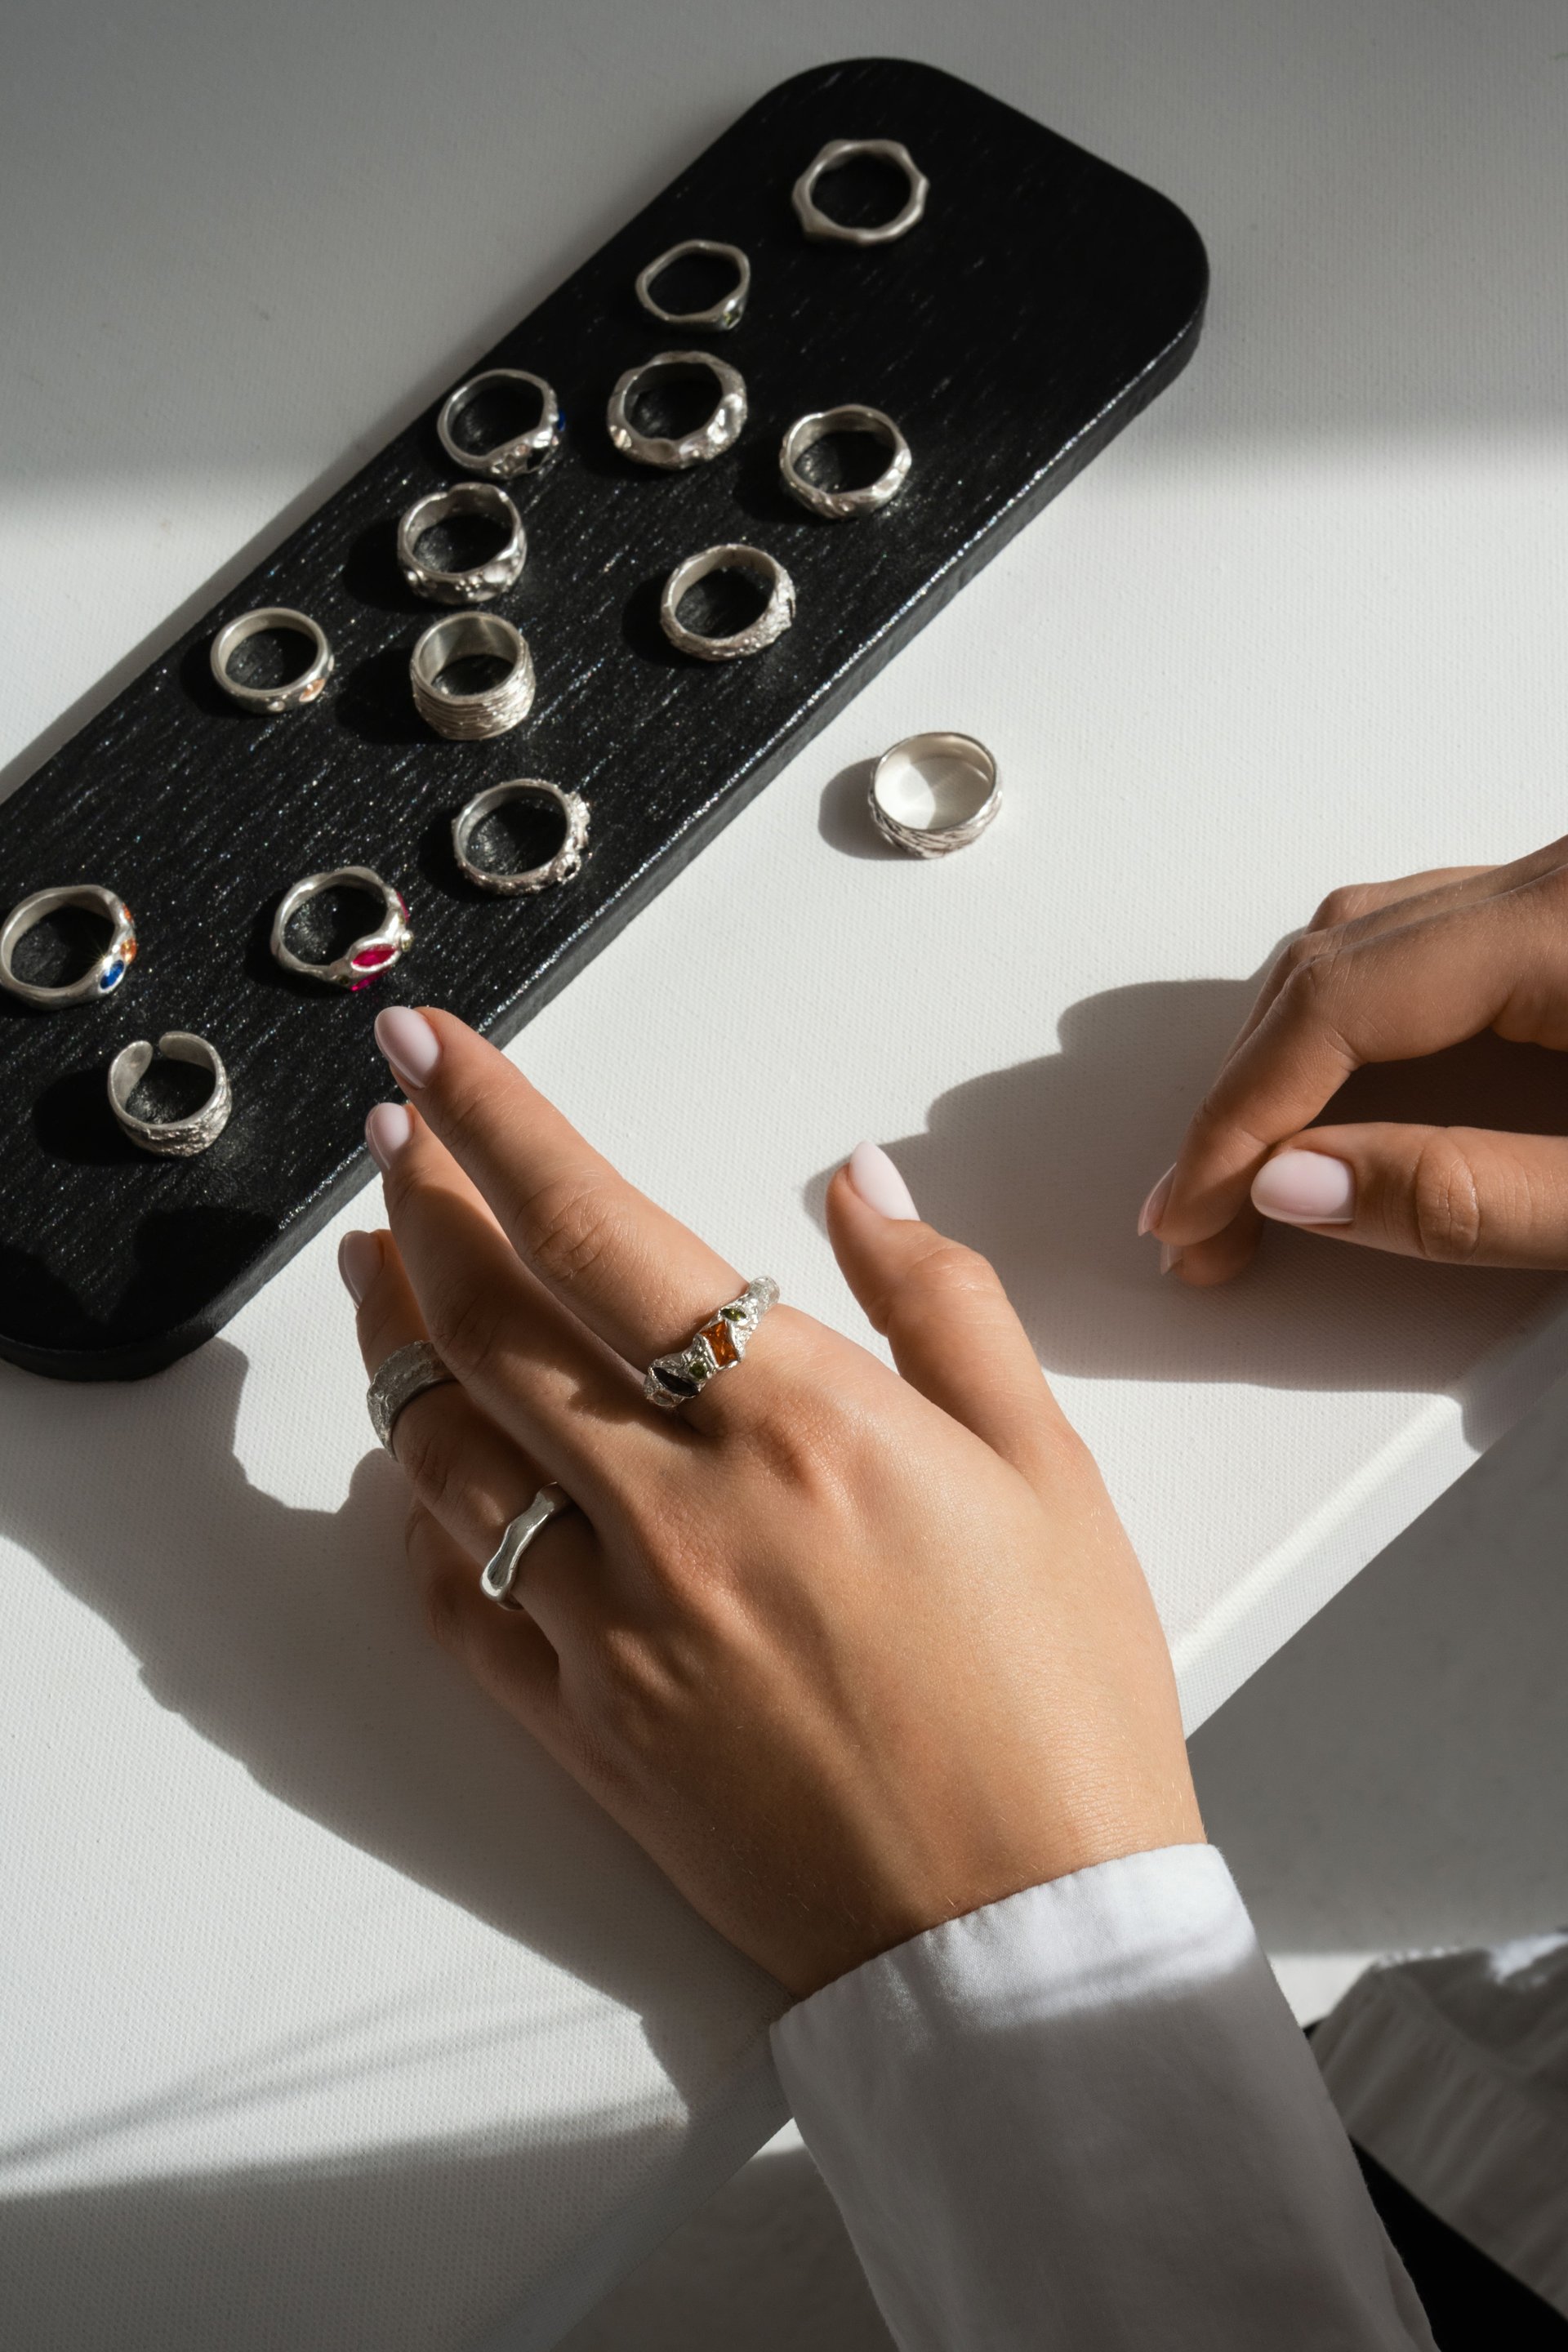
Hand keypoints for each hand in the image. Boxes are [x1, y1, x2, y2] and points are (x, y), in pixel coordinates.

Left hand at [339, 1006, 1199, 1997]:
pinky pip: (456, 1599)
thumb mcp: (1050, 1471)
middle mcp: (678, 1512)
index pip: (596, 1231)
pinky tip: (421, 1468)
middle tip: (392, 1130)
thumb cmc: (1060, 1701)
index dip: (493, 1123)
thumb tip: (857, 1184)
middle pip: (487, 1323)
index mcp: (799, 1425)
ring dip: (395, 1339)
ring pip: (441, 1449)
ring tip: (385, 1269)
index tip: (428, 1048)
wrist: (1022, 1935)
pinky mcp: (584, 1729)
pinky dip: (420, 1513)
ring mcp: (613, 1627)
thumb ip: (945, 1303)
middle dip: (419, 1203)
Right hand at [1141, 837, 1567, 1284]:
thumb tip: (1296, 1187)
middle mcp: (1552, 882)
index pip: (1338, 1006)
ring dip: (1286, 1058)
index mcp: (1562, 926)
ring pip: (1366, 949)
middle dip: (1244, 1102)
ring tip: (1250, 1174)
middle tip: (1204, 1222)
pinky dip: (1352, 1027)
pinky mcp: (1565, 923)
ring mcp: (1558, 893)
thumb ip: (1471, 1195)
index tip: (1192, 1217)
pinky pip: (1423, 951)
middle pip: (1332, 966)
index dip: (1240, 1120)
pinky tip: (1337, 1101)